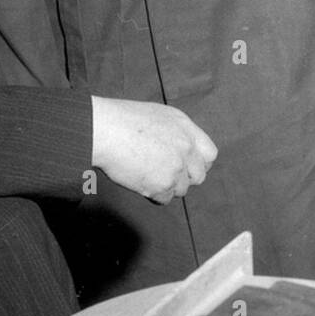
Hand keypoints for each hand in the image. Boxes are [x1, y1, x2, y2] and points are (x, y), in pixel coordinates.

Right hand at [90, 97, 217, 203]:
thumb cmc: (122, 120)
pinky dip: (152, 194)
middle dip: (183, 178)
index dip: (198, 163)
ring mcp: (176, 167)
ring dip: (165, 186)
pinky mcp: (163, 185)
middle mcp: (186, 147)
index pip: (210, 154)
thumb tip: (181, 151)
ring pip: (180, 189)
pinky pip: (164, 199)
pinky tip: (138, 179)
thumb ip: (176, 133)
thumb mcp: (158, 116)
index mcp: (186, 128)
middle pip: (198, 176)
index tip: (185, 167)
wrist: (105, 130)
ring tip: (144, 172)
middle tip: (163, 173)